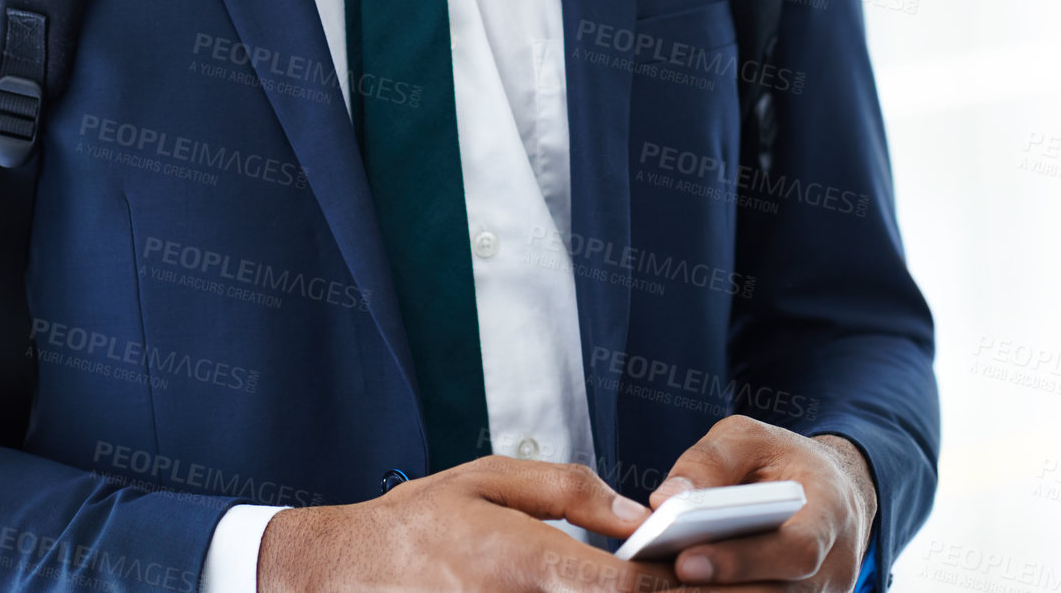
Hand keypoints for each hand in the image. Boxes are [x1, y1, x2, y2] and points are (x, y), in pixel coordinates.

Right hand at [257, 454, 681, 592]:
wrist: (344, 576)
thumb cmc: (415, 525)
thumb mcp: (488, 479)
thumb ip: (567, 491)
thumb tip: (635, 512)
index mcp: (526, 565)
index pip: (625, 587)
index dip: (676, 584)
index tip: (709, 570)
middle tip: (715, 586)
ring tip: (669, 588)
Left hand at [648, 418, 876, 591]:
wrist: (830, 492)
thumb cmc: (783, 460)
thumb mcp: (751, 438)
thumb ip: (711, 460)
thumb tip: (664, 500)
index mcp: (831, 515)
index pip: (795, 550)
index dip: (742, 561)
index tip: (685, 562)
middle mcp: (832, 570)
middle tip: (653, 588)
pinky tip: (673, 592)